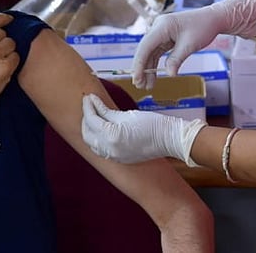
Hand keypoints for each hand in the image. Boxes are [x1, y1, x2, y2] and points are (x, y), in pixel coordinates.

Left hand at [81, 94, 205, 164]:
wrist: (169, 139)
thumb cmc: (152, 123)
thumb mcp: (126, 115)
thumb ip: (106, 111)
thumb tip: (93, 103)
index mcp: (111, 136)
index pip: (92, 120)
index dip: (88, 106)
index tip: (88, 96)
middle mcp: (109, 149)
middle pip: (87, 134)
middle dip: (86, 118)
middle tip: (89, 104)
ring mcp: (114, 157)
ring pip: (92, 143)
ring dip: (90, 130)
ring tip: (94, 116)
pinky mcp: (119, 159)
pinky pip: (101, 150)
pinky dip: (97, 139)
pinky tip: (100, 129)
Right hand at [132, 0, 255, 87]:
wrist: (213, 19)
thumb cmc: (203, 27)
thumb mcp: (190, 45)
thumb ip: (177, 59)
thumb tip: (169, 74)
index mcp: (162, 26)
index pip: (145, 46)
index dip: (139, 63)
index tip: (136, 78)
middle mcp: (158, 28)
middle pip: (145, 50)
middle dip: (141, 68)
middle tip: (140, 85)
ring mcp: (161, 32)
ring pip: (149, 53)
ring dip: (148, 68)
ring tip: (147, 85)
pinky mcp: (165, 38)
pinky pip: (157, 52)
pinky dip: (155, 64)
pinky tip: (153, 76)